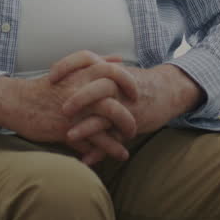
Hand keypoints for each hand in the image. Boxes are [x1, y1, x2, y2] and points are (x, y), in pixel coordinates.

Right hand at [0, 56, 139, 164]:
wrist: (17, 101)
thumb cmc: (46, 87)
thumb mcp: (70, 70)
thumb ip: (96, 63)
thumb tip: (119, 59)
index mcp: (82, 73)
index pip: (114, 72)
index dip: (129, 83)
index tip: (136, 95)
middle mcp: (80, 90)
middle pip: (114, 100)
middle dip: (129, 116)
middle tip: (135, 126)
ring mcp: (73, 110)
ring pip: (106, 122)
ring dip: (121, 135)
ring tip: (128, 145)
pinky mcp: (65, 128)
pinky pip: (91, 141)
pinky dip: (106, 150)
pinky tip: (116, 156)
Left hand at [57, 63, 202, 148]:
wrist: (169, 89)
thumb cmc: (135, 82)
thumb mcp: (115, 70)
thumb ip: (93, 71)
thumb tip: (66, 72)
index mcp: (109, 69)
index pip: (86, 59)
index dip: (67, 65)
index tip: (50, 76)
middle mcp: (117, 85)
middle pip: (98, 86)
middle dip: (79, 97)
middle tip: (62, 108)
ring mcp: (125, 104)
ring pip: (107, 114)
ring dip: (87, 127)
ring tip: (69, 136)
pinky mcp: (132, 122)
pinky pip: (115, 138)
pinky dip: (100, 150)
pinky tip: (86, 160)